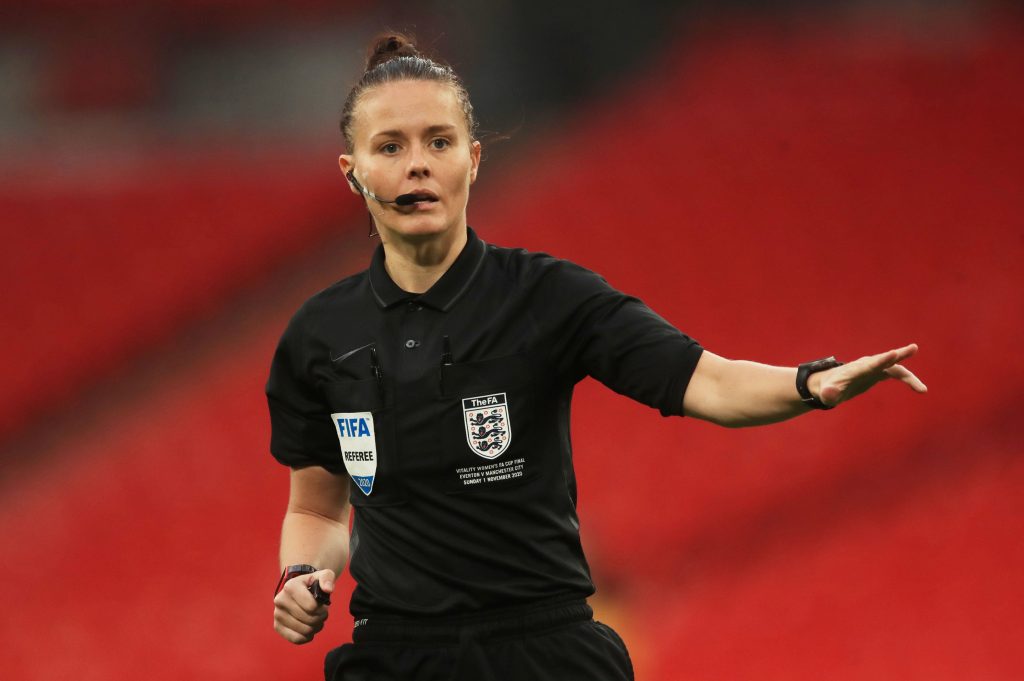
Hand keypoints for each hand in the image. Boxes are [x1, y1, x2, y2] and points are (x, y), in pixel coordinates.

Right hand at [273, 569, 334, 644]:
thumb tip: (328, 589)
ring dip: (316, 627)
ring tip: (316, 620)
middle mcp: (280, 600)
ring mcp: (277, 614)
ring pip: (305, 631)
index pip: (312, 607)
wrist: (298, 590)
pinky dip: (307, 636)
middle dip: (321, 618)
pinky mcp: (277, 627)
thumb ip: (327, 578)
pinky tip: (309, 628)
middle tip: (321, 613)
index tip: (323, 605)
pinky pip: (297, 639)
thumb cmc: (313, 584)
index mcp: (290, 587)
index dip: (322, 609)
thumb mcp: (323, 575)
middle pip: (310, 620)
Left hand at [811, 343, 926, 407]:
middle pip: (886, 360)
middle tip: (914, 348)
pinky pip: (896, 374)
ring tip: (923, 390)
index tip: (894, 353)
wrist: (828, 384)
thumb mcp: (827, 393)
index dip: (882, 359)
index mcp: (856, 369)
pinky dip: (907, 380)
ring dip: (909, 378)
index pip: (871, 364)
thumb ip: (829, 393)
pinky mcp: (877, 373)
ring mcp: (874, 368)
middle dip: (900, 354)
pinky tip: (919, 389)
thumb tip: (828, 396)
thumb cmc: (827, 389)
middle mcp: (867, 365)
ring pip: (895, 369)